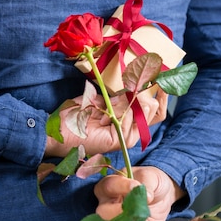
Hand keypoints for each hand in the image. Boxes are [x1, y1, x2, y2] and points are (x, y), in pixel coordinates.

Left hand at [45, 90, 164, 157]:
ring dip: (123, 105)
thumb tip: (135, 88)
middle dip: (144, 95)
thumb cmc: (76, 114)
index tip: (161, 79)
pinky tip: (105, 117)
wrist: (59, 129)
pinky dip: (118, 114)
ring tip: (103, 111)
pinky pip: (129, 122)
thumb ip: (119, 97)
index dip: (161, 95)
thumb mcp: (101, 99)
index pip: (154, 108)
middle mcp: (130, 128)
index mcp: (127, 118)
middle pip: (155, 112)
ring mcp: (126, 136)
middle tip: (128, 91)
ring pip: (143, 114)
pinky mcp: (120, 142)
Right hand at [94, 166, 186, 220]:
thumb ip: (145, 183)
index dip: (121, 186)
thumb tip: (146, 196)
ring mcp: (117, 219)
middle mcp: (108, 203)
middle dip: (117, 213)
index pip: (109, 186)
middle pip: (103, 211)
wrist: (162, 194)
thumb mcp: (149, 176)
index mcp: (109, 185)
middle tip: (133, 212)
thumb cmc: (150, 180)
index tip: (137, 185)